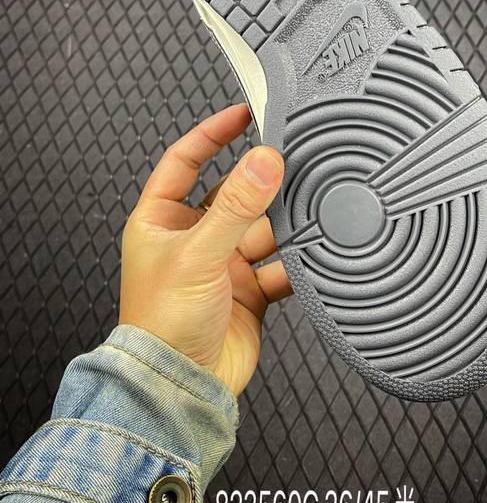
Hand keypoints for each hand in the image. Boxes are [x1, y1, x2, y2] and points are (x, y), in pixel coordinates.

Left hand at [119, 103, 288, 395]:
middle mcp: (192, 238)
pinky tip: (309, 256)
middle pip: (233, 195)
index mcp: (161, 220)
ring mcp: (222, 264)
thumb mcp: (198, 254)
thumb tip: (263, 161)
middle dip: (260, 186)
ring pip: (261, 229)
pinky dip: (295, 261)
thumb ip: (236, 206)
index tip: (242, 114)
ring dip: (282, 225)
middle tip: (290, 164)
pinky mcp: (249, 291)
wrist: (181, 388)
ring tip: (307, 213)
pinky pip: (279, 265)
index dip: (212, 134)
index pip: (185, 160)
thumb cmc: (161, 326)